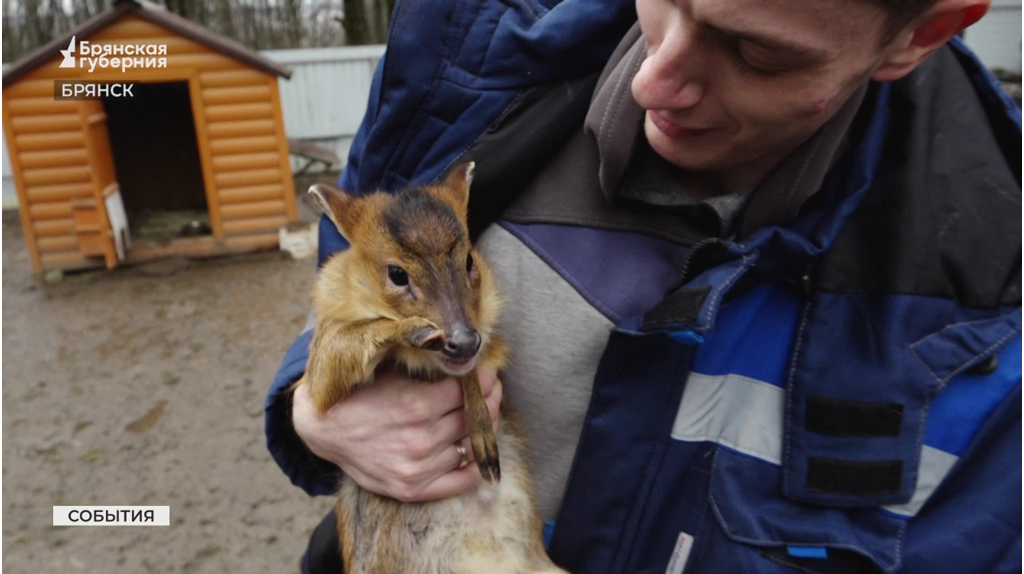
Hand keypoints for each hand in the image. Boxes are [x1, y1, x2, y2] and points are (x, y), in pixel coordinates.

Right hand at [292, 367, 501, 502]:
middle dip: (489, 399)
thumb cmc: (361, 396)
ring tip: (484, 413)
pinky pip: (462, 480)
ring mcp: (417, 468)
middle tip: (491, 389)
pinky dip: (475, 464)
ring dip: (484, 427)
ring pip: (473, 445)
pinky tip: (474, 447)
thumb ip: (427, 367)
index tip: (487, 372)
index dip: (482, 379)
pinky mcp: (413, 490)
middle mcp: (420, 440)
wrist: (325, 430)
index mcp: (415, 406)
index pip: (467, 391)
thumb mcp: (391, 372)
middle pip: (474, 417)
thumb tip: (465, 356)